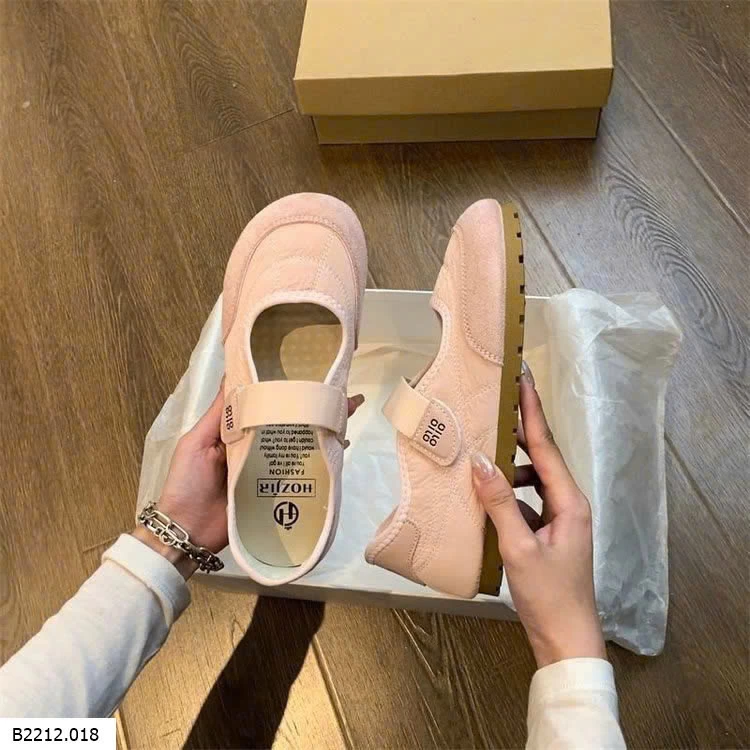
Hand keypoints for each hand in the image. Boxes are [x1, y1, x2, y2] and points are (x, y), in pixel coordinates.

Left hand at [133, 388, 365, 577]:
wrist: (187, 531)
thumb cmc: (187, 482)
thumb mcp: (196, 442)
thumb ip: (217, 414)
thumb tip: (233, 373)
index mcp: (236, 430)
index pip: (265, 405)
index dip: (286, 390)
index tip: (309, 373)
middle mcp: (256, 446)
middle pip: (288, 424)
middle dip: (315, 409)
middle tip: (344, 396)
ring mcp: (268, 470)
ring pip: (299, 446)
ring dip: (323, 431)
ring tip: (348, 416)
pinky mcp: (276, 491)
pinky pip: (300, 474)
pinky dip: (320, 462)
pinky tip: (338, 451)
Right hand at [471, 362, 605, 667]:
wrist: (566, 639)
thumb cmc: (549, 596)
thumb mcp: (519, 548)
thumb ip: (500, 503)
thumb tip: (479, 462)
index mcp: (570, 501)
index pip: (545, 447)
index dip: (532, 411)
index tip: (522, 379)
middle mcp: (568, 503)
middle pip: (541, 457)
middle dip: (520, 430)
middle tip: (497, 402)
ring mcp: (560, 519)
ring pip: (532, 479)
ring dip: (509, 466)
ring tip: (482, 451)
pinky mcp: (549, 534)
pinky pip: (527, 501)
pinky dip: (508, 493)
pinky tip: (486, 494)